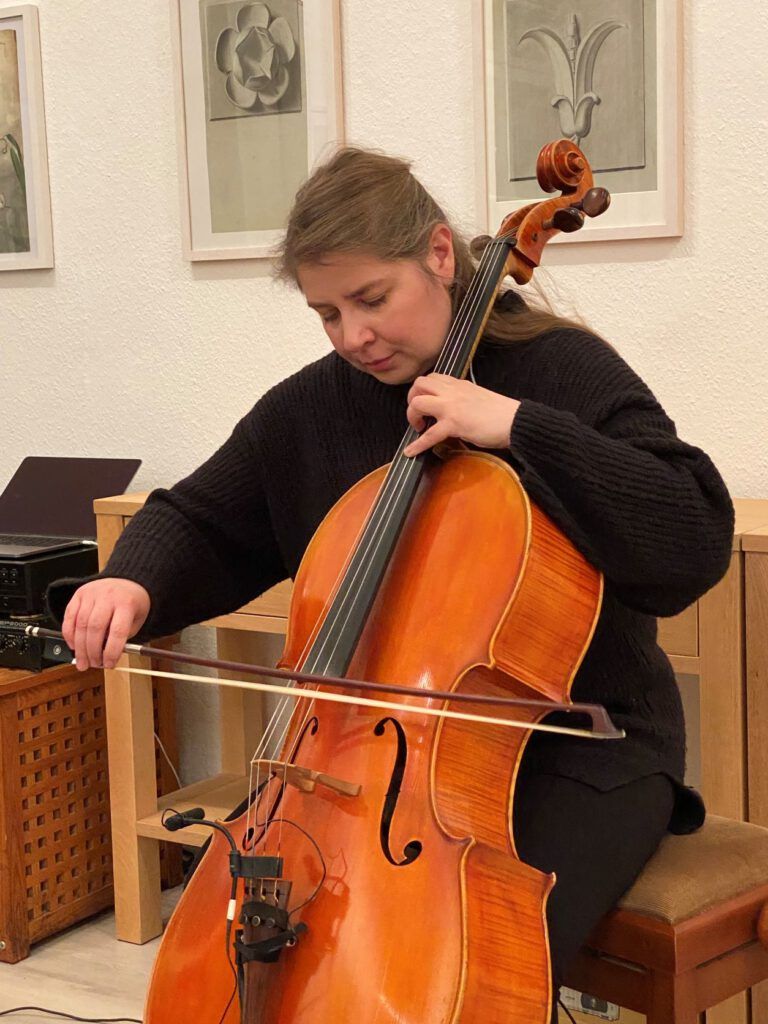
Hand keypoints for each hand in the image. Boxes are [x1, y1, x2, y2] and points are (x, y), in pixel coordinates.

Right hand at [61, 578, 150, 670]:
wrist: (127, 581)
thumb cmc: (132, 603)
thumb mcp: (136, 620)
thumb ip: (122, 637)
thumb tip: (105, 657)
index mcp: (126, 603)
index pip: (117, 631)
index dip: (111, 651)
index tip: (109, 664)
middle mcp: (108, 596)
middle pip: (95, 628)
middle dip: (92, 651)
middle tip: (93, 664)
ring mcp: (92, 594)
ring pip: (80, 624)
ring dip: (79, 647)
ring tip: (82, 661)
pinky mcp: (79, 594)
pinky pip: (69, 616)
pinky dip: (69, 634)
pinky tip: (73, 645)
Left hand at [403, 373, 520, 456]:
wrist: (515, 421)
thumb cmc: (501, 413)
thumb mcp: (478, 397)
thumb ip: (462, 399)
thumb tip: (452, 410)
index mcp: (459, 384)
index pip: (433, 378)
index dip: (423, 390)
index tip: (425, 402)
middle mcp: (452, 391)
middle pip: (419, 384)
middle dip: (412, 399)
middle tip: (418, 414)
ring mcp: (451, 406)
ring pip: (418, 402)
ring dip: (412, 415)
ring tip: (419, 427)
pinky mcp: (454, 423)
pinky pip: (429, 434)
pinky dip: (417, 445)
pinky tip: (411, 452)